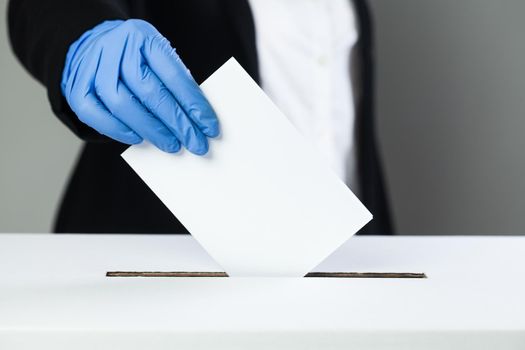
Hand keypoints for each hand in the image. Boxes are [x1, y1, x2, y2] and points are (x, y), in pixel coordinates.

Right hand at [61, 19, 218, 154]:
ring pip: (122, 104)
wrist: (93, 45)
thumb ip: (173, 82)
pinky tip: (138, 138)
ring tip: (171, 144)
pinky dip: (119, 130)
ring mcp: (93, 67)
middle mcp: (117, 48)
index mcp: (143, 38)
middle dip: (177, 123)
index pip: (174, 75)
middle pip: (150, 92)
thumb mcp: (156, 58)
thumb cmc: (134, 57)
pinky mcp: (77, 87)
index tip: (209, 127)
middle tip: (195, 143)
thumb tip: (195, 120)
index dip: (193, 104)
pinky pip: (96, 115)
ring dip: (151, 130)